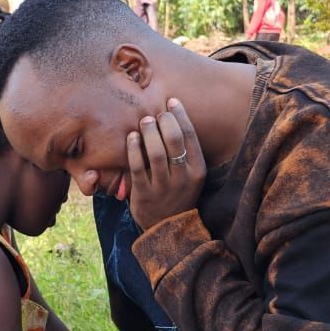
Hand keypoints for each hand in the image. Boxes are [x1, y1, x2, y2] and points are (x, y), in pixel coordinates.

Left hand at [127, 98, 205, 231]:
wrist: (168, 229)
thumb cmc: (178, 193)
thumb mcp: (190, 174)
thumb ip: (185, 151)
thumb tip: (172, 114)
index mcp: (198, 170)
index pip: (190, 136)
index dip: (180, 115)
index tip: (171, 102)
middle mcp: (183, 178)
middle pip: (174, 140)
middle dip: (163, 121)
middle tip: (155, 113)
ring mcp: (164, 187)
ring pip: (156, 152)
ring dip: (148, 132)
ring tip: (143, 121)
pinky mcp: (144, 194)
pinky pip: (137, 167)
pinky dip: (133, 149)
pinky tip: (131, 137)